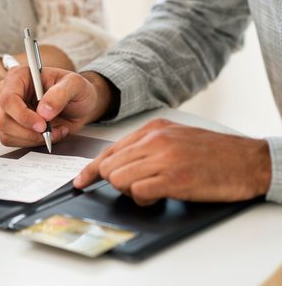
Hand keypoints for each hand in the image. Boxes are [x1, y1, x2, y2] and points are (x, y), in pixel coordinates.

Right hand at [0, 68, 113, 146]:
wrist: (80, 104)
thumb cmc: (76, 89)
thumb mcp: (75, 85)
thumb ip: (60, 94)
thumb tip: (43, 111)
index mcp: (20, 76)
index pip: (8, 99)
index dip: (23, 115)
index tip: (42, 125)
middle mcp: (9, 91)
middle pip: (4, 119)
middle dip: (29, 131)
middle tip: (51, 130)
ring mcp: (9, 109)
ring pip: (7, 133)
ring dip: (33, 138)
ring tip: (54, 131)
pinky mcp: (12, 124)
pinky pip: (13, 140)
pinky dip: (32, 142)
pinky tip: (48, 134)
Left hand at [73, 119, 271, 204]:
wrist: (246, 160)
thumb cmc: (210, 151)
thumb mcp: (174, 137)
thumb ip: (146, 147)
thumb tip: (120, 164)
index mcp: (153, 129)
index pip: (110, 150)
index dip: (91, 169)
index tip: (81, 181)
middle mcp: (154, 141)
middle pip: (110, 166)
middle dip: (115, 181)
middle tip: (136, 185)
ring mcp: (163, 158)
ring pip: (118, 178)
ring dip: (129, 190)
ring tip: (151, 189)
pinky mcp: (174, 178)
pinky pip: (138, 191)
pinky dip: (143, 198)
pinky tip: (159, 194)